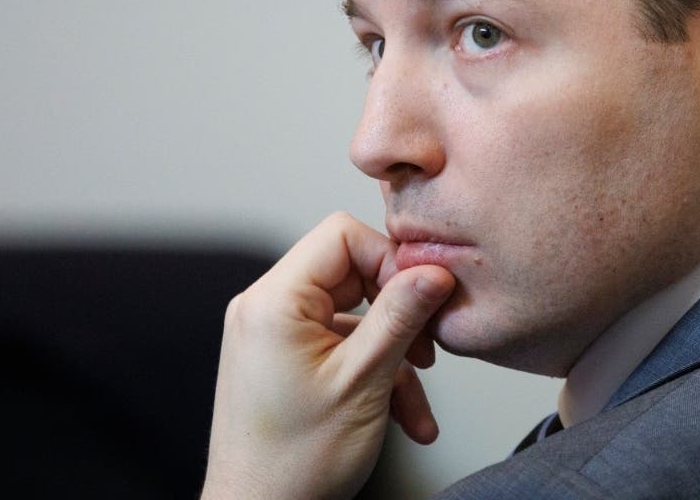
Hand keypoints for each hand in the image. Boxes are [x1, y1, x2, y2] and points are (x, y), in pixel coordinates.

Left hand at [202, 212, 455, 499]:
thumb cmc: (293, 464)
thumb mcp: (364, 382)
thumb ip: (400, 317)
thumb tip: (433, 271)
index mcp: (274, 301)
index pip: (341, 235)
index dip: (389, 259)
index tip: (424, 294)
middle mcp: (266, 308)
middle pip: (352, 274)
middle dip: (398, 316)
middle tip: (429, 349)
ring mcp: (274, 334)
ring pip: (355, 317)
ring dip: (394, 358)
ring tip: (416, 405)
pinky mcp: (285, 358)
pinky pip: (341, 346)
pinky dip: (374, 375)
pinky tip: (403, 418)